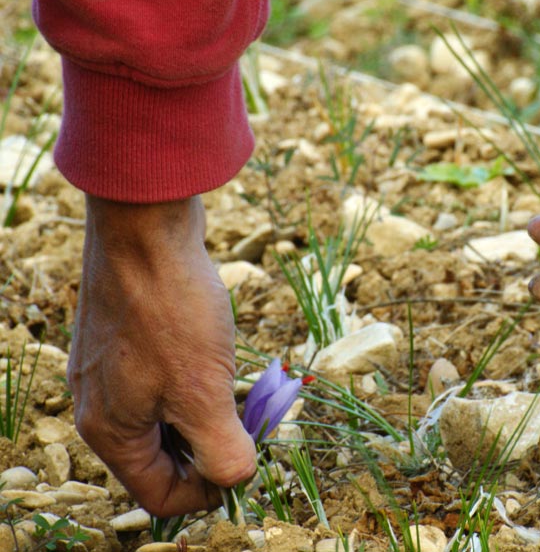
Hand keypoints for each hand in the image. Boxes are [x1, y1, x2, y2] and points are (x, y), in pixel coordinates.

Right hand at [68, 195, 255, 516]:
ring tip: (242, 391)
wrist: (147, 228)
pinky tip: (221, 360)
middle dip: (211, 446)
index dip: (208, 493)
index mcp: (111, 429)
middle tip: (252, 424)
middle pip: (162, 457)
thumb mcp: (203, 392)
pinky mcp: (128, 337)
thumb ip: (221, 450)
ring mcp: (111, 368)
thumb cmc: (172, 310)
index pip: (159, 494)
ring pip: (166, 415)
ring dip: (207, 412)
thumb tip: (236, 479)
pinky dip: (196, 381)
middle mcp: (102, 404)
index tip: (248, 462)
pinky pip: (164, 379)